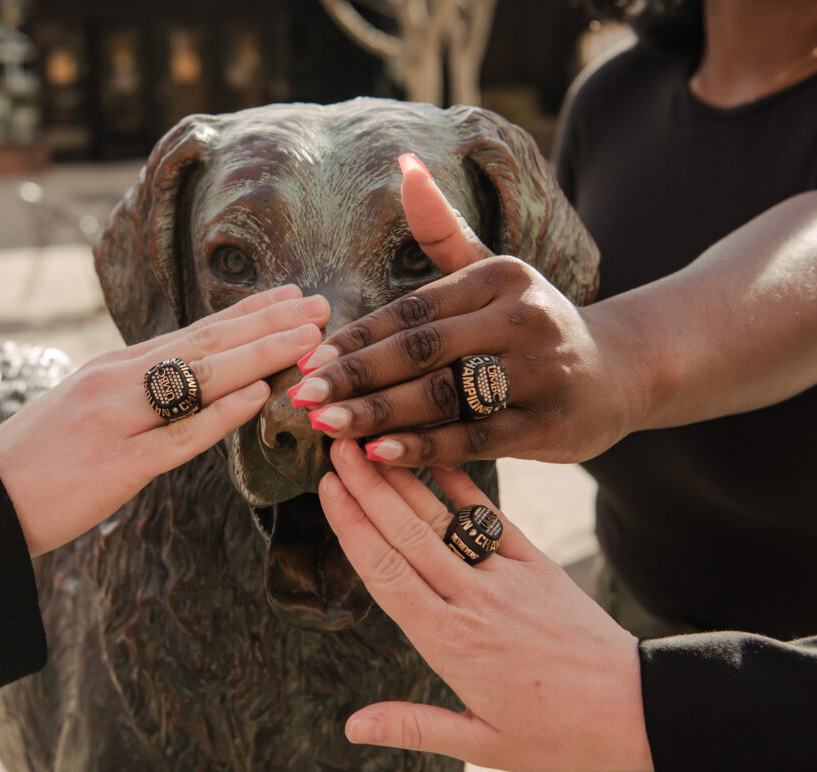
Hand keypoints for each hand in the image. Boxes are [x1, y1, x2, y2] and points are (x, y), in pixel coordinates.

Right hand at [0, 285, 329, 555]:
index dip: (246, 314)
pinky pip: (178, 435)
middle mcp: (116, 380)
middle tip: (320, 303)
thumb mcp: (86, 413)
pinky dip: (221, 412)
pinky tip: (259, 395)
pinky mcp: (115, 463)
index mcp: (113, 369)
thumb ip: (134, 397)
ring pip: (200, 377)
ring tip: (308, 337)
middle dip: (268, 322)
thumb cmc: (37, 463)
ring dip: (259, 352)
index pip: (193, 333)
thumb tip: (186, 388)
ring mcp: (116, 418)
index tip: (290, 295)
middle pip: (206, 343)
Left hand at [288, 154, 643, 464]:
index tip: (305, 358)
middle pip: (421, 351)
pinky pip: (476, 438)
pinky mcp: (549, 423)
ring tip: (327, 427)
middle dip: (356, 375)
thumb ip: (441, 230)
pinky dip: (425, 447)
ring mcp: (539, 373)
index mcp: (498, 278)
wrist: (620, 370)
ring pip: (444, 395)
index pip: (411, 310)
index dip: (355, 336)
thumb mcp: (492, 270)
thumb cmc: (531, 322)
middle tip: (300, 397)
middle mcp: (521, 319)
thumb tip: (402, 165)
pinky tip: (379, 455)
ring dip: (380, 413)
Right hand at [317, 438, 650, 771]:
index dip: (352, 526)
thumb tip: (352, 728)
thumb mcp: (483, 744)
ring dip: (402, 479)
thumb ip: (414, 727)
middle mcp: (473, 600)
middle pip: (406, 533)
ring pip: (442, 518)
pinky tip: (439, 455)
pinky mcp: (537, 564)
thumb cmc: (558, 734)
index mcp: (451, 643)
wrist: (638, 708)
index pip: (386, 573)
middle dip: (367, 485)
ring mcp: (506, 576)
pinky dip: (462, 485)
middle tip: (336, 440)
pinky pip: (491, 517)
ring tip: (374, 441)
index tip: (326, 488)